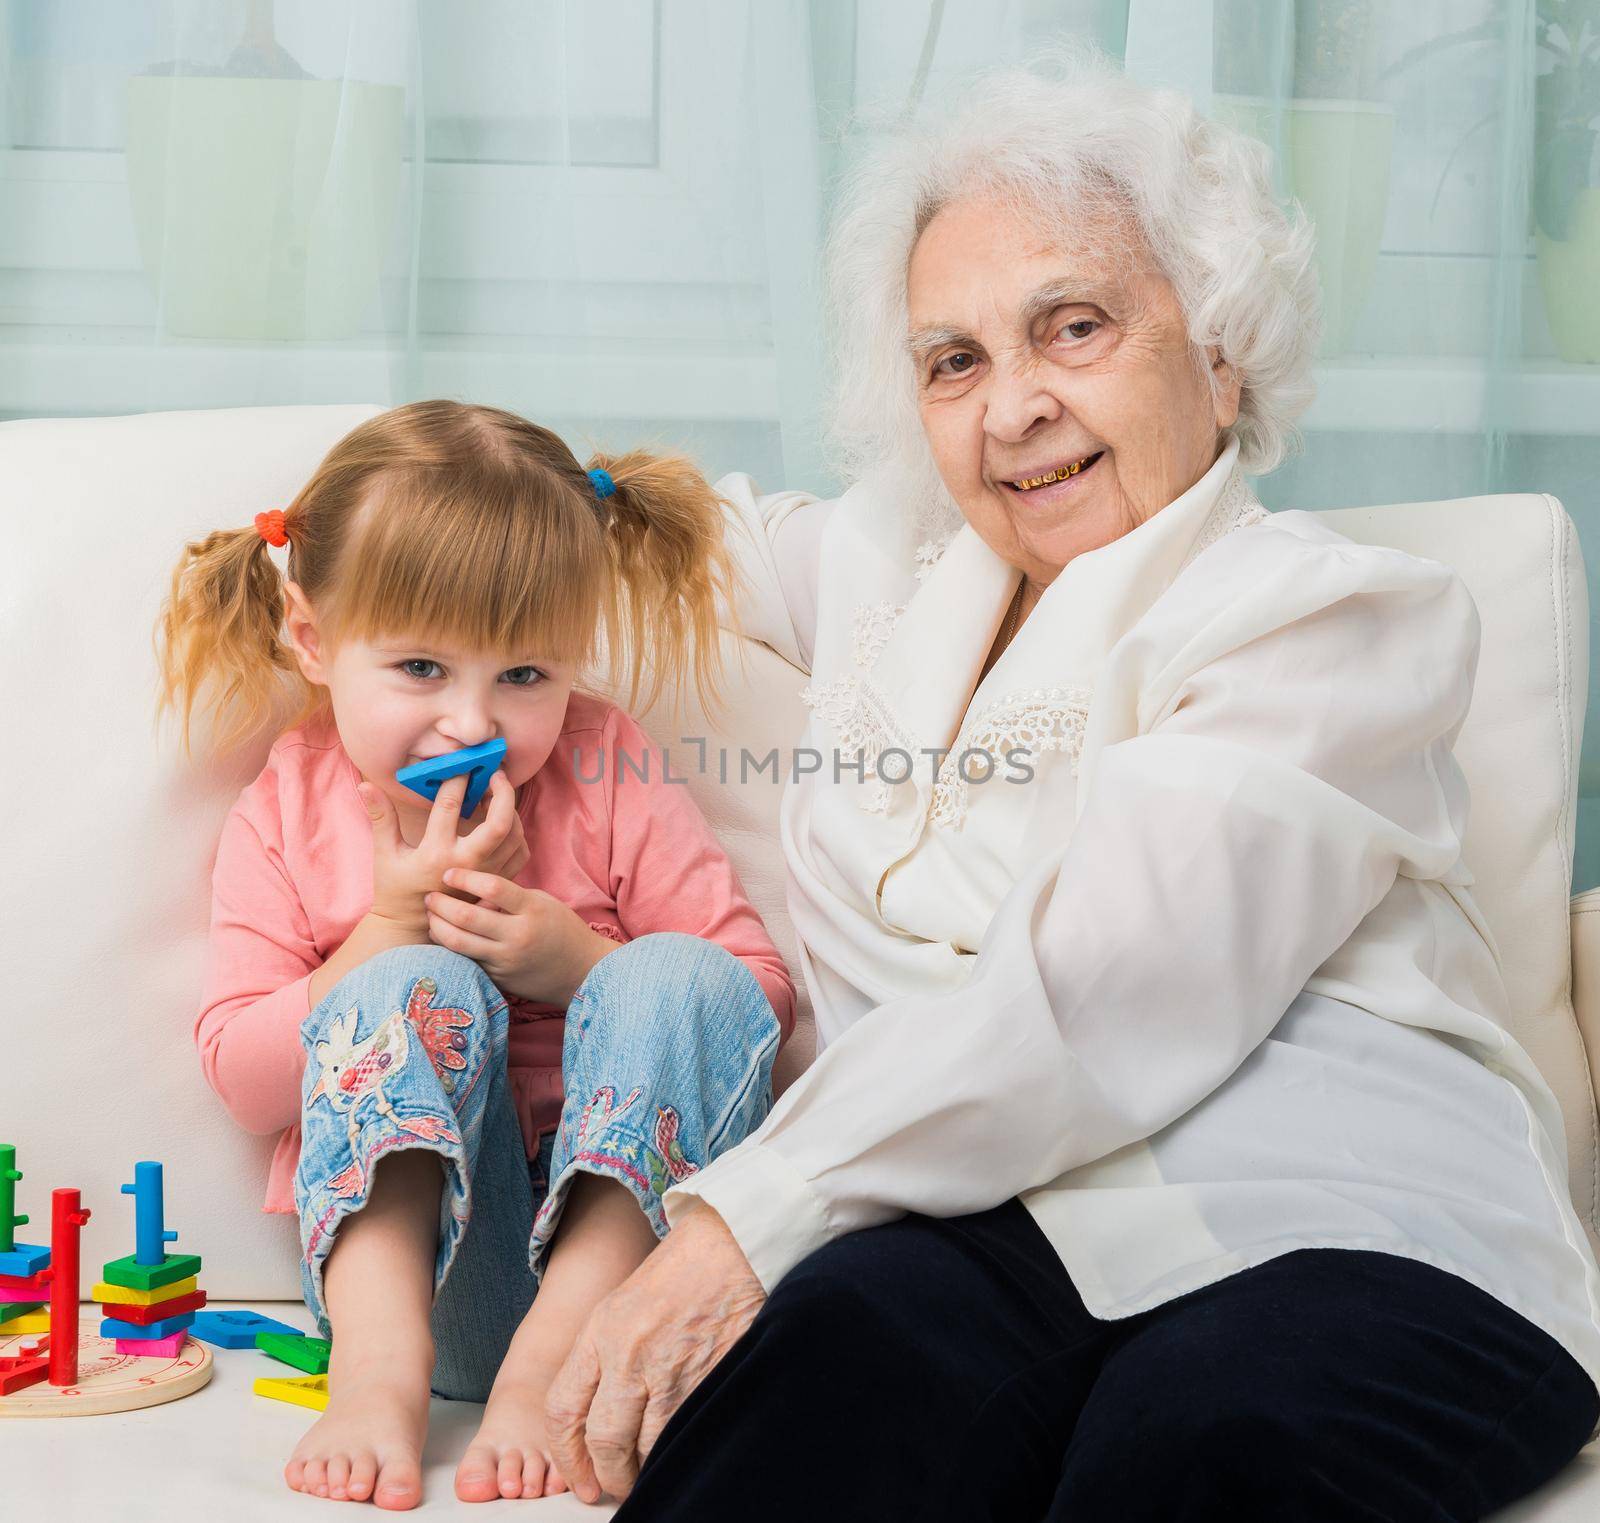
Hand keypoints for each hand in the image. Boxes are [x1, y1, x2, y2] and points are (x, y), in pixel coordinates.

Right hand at [358, 770, 527, 932]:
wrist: (412, 930)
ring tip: (498, 793)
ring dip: (511, 810)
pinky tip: (505, 820)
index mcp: (436, 853)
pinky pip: (520, 852)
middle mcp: (466, 864)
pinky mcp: (496, 883)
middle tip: (495, 773)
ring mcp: (485, 876)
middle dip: (502, 792)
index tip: (458, 764)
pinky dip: (518, 833)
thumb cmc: (395, 889)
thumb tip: (365, 785)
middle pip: (499, 822)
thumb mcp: (384, 853)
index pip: (450, 806)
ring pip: (514, 836)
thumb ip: (381, 817)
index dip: (456, 779)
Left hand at [424, 868, 617, 1006]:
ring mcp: (506, 960)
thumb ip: (510, 897)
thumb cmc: (561, 929)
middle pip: (466, 917)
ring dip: (437, 926)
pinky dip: (450, 947)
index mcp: (533, 910)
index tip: (448, 872)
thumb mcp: (542, 902)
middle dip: (440, 903)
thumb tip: (472, 890)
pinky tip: (442, 936)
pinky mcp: (499, 978)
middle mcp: (518, 936)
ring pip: (458, 943)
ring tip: (431, 915)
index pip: (493, 888)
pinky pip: (466, 960)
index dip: (465, 877)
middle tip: (430, 896)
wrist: (582, 971)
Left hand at [545, 1202, 766, 1503]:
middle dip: (607, 1475)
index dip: (567, 1454)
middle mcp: (628, 1353)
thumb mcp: (623, 1303)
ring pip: (645, 1446)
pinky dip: (675, 1450)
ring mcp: (670, 1367)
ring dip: (644, 1468)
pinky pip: (682, 1433)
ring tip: (648, 1470)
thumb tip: (595, 1414)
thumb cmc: (681, 1270)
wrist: (731, 1242)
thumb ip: (604, 1354)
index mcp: (600, 1330)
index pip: (563, 1408)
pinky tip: (676, 1448)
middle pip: (603, 1440)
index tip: (579, 1475)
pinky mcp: (707, 1376)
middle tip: (614, 1484)